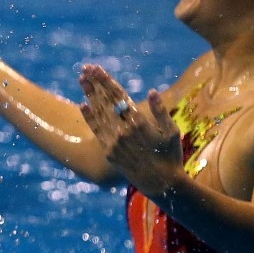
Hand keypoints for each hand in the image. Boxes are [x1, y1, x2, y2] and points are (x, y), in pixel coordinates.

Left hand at [78, 64, 183, 196]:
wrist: (161, 184)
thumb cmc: (170, 156)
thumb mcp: (171, 132)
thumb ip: (160, 111)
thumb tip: (152, 91)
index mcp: (139, 122)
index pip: (119, 96)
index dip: (106, 81)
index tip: (98, 69)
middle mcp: (123, 131)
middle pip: (105, 101)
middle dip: (95, 83)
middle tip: (86, 68)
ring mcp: (114, 142)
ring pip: (99, 113)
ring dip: (89, 95)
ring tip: (81, 79)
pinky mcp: (109, 152)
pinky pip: (97, 131)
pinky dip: (89, 117)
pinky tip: (82, 104)